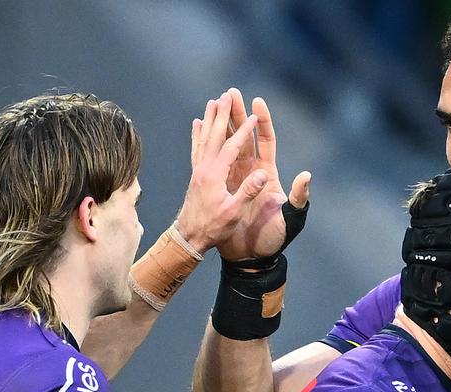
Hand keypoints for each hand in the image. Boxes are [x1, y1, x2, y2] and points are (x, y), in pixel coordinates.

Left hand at [172, 91, 267, 253]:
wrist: (189, 237)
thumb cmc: (214, 228)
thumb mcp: (233, 212)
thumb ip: (247, 192)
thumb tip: (262, 174)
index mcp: (216, 175)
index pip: (233, 146)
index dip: (245, 130)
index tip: (255, 115)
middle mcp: (205, 168)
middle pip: (216, 134)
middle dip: (224, 114)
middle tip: (229, 94)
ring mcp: (199, 170)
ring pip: (205, 137)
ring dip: (210, 118)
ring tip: (213, 101)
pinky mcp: (196, 175)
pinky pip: (196, 148)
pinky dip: (197, 133)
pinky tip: (197, 123)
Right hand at [212, 89, 310, 261]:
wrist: (251, 256)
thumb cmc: (274, 238)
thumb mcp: (290, 218)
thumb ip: (299, 198)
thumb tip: (305, 176)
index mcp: (268, 174)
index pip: (266, 141)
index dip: (262, 122)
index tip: (256, 102)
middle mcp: (252, 172)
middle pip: (244, 136)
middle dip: (238, 114)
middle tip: (230, 92)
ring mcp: (235, 178)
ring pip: (226, 144)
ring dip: (221, 124)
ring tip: (213, 103)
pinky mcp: (221, 187)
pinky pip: (211, 160)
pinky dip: (205, 145)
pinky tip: (198, 129)